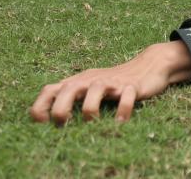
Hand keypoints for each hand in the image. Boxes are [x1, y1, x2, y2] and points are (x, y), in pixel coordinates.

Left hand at [29, 41, 190, 124]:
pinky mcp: (132, 86)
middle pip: (69, 88)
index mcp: (78, 81)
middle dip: (61, 109)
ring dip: (90, 110)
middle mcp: (91, 80)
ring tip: (93, 124)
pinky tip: (120, 122)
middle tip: (64, 126)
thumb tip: (50, 124)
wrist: (150, 64)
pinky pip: (126, 97)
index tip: (42, 126)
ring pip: (96, 89)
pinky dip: (122, 111)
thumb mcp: (89, 88)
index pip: (50, 90)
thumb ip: (72, 99)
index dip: (40, 108)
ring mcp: (112, 82)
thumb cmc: (114, 83)